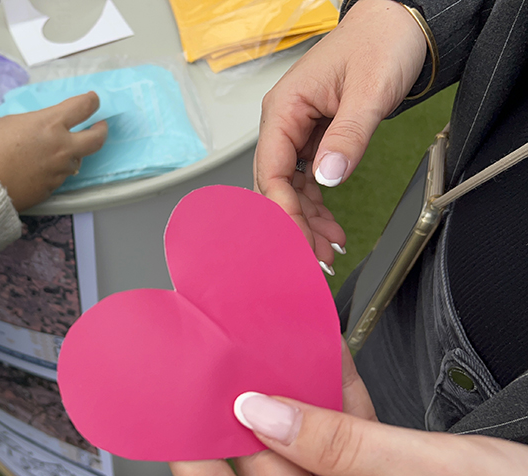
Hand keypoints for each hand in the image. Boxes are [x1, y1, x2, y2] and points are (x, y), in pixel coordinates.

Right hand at [0, 92, 107, 211]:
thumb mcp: (6, 123)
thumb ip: (29, 123)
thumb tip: (36, 130)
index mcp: (50, 124)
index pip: (83, 107)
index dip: (91, 101)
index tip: (93, 100)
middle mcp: (61, 147)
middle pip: (96, 138)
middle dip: (101, 130)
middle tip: (100, 126)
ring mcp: (59, 170)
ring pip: (77, 160)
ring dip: (72, 154)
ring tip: (60, 152)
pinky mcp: (52, 188)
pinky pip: (60, 176)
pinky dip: (55, 170)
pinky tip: (42, 169)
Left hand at [172, 340, 527, 475]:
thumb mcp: (429, 474)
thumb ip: (340, 447)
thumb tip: (262, 416)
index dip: (200, 449)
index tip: (172, 406)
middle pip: (269, 455)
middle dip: (241, 403)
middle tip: (214, 354)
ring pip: (309, 439)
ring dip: (290, 389)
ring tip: (261, 344)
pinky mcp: (389, 472)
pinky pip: (350, 435)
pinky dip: (339, 397)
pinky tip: (326, 360)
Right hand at [254, 0, 426, 267]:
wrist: (399, 24)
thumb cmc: (380, 42)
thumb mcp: (369, 90)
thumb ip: (348, 136)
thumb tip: (327, 177)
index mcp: (284, 108)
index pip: (270, 170)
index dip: (281, 210)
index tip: (296, 238)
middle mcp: (284, 122)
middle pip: (274, 185)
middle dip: (291, 223)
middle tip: (311, 256)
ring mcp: (297, 132)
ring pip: (289, 188)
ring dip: (304, 221)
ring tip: (324, 250)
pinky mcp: (314, 138)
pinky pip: (306, 180)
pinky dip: (316, 206)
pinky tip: (330, 227)